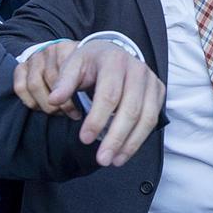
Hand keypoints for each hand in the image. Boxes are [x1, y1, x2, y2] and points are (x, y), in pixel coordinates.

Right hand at [14, 39, 79, 114]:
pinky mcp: (21, 67)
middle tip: (70, 114)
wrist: (77, 61)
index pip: (65, 75)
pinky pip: (20, 87)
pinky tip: (42, 107)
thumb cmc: (83, 71)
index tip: (76, 114)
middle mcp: (47, 49)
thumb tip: (86, 108)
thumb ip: (84, 83)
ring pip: (33, 86)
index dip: (69, 100)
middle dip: (60, 104)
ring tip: (58, 112)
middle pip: (50, 81)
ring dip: (45, 105)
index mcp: (65, 48)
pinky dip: (30, 101)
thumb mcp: (89, 74)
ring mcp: (33, 57)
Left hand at [48, 40, 165, 166]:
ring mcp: (151, 81)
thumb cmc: (91, 62)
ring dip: (131, 143)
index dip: (97, 119)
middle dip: (116, 138)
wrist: (112, 51)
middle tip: (102, 160)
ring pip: (146, 117)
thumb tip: (54, 100)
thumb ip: (64, 82)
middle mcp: (138, 69)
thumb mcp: (74, 64)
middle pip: (131, 109)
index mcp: (115, 61)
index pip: (109, 95)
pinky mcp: (158, 91)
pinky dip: (139, 139)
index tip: (84, 139)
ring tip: (114, 161)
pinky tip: (124, 152)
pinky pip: (153, 119)